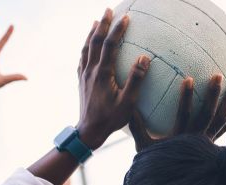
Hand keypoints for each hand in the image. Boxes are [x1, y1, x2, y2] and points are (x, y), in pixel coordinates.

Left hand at [75, 9, 150, 149]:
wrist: (89, 131)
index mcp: (102, 74)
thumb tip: (144, 58)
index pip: (109, 46)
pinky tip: (87, 47)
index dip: (117, 30)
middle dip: (102, 24)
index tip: (126, 17)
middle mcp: (90, 72)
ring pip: (85, 49)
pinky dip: (85, 48)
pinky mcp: (81, 82)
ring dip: (91, 34)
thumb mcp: (128, 102)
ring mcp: (83, 76)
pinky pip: (82, 60)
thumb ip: (136, 80)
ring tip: (95, 22)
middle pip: (94, 42)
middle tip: (108, 10)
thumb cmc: (111, 119)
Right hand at [129, 75, 225, 151]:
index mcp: (179, 138)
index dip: (187, 97)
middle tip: (217, 76)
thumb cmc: (154, 163)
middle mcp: (196, 140)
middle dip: (213, 95)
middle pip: (208, 115)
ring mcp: (207, 144)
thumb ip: (137, 128)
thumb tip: (128, 108)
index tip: (188, 79)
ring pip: (220, 121)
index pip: (185, 115)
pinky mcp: (212, 146)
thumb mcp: (143, 147)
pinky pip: (224, 130)